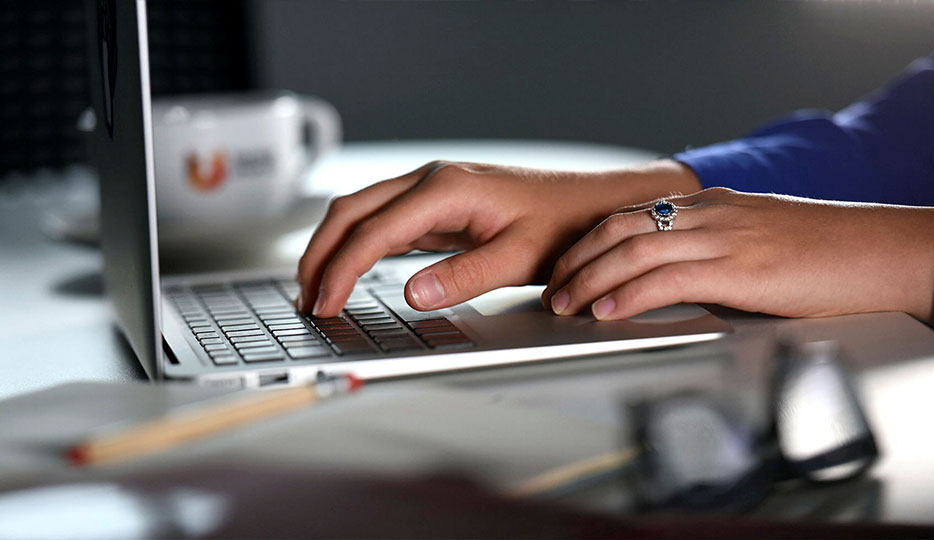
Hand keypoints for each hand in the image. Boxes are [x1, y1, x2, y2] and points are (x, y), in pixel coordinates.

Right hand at [297, 160, 701, 317]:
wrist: (589, 206)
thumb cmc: (562, 226)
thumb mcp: (519, 257)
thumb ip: (465, 276)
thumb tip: (413, 294)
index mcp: (447, 190)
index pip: (375, 231)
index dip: (343, 269)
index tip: (324, 303)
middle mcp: (432, 182)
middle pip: (352, 211)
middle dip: (320, 254)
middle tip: (306, 299)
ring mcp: (432, 190)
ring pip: (361, 211)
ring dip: (333, 246)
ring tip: (315, 288)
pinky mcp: (438, 205)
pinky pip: (382, 220)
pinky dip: (358, 244)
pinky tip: (350, 269)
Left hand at [543, 188, 933, 323]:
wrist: (881, 250)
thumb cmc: (827, 254)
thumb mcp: (758, 243)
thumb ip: (716, 255)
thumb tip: (680, 282)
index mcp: (712, 207)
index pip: (633, 216)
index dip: (591, 243)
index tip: (568, 268)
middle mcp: (710, 215)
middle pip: (620, 228)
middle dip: (577, 260)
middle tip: (552, 290)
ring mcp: (723, 237)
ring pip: (633, 250)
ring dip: (589, 280)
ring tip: (565, 305)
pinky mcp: (739, 267)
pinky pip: (667, 277)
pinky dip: (628, 295)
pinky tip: (607, 312)